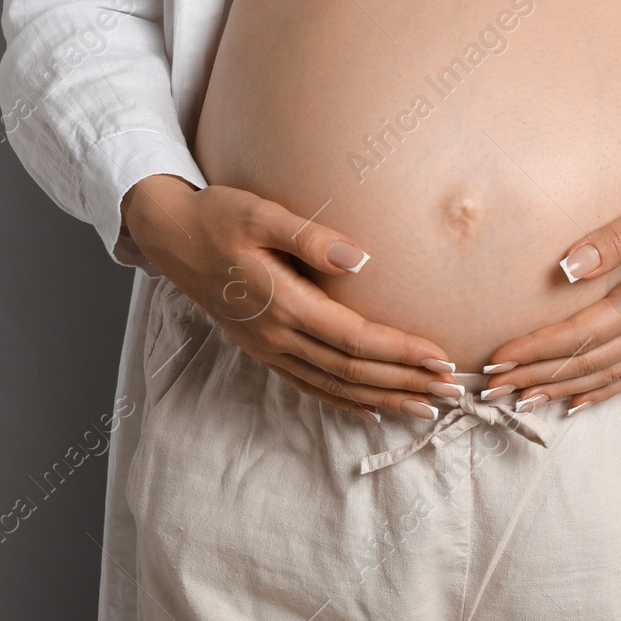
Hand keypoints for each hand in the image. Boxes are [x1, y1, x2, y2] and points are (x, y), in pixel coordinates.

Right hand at [122, 174, 457, 421]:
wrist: (169, 236)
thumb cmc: (217, 216)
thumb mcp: (259, 213)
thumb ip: (309, 237)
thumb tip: (361, 259)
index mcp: (282, 304)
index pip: (355, 339)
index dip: (400, 352)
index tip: (439, 357)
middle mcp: (276, 336)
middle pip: (351, 372)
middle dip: (404, 382)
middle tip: (452, 391)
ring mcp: (268, 347)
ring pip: (334, 386)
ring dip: (383, 398)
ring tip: (425, 406)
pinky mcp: (263, 348)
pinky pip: (310, 385)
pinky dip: (345, 401)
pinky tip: (372, 408)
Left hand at [480, 164, 620, 411]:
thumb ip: (611, 239)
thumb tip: (566, 268)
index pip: (580, 333)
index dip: (536, 348)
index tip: (498, 357)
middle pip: (587, 361)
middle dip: (536, 375)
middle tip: (491, 388)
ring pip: (608, 375)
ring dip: (562, 389)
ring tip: (521, 399)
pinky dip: (603, 392)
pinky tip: (578, 402)